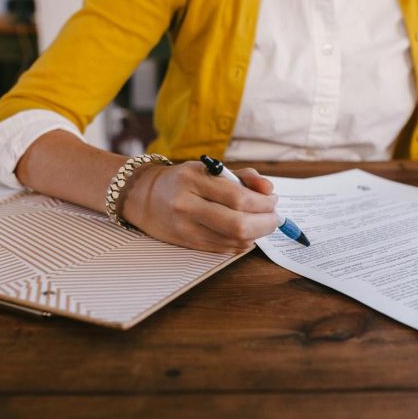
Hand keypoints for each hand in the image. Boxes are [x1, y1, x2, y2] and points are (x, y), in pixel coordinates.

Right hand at [121, 161, 278, 252]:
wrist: (143, 197)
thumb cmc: (181, 181)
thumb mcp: (208, 169)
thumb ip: (242, 177)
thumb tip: (269, 188)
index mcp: (193, 180)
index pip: (238, 197)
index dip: (263, 202)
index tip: (273, 199)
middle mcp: (187, 205)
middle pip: (238, 224)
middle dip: (265, 222)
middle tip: (274, 216)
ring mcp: (187, 228)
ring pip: (234, 240)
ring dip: (257, 233)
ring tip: (262, 223)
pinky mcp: (189, 243)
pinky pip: (225, 249)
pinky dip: (243, 242)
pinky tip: (246, 232)